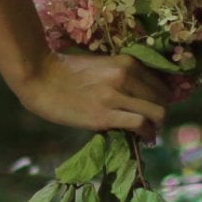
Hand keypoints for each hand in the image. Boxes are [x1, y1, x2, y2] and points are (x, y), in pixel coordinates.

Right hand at [11, 47, 172, 142]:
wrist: (39, 77)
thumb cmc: (65, 71)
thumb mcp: (100, 65)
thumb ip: (122, 75)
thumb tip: (140, 95)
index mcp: (126, 62)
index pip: (161, 82)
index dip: (162, 98)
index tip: (155, 108)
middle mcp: (125, 76)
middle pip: (162, 98)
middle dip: (160, 113)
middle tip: (151, 123)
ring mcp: (115, 96)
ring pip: (157, 112)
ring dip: (156, 125)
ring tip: (148, 132)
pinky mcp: (104, 116)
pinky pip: (140, 124)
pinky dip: (147, 133)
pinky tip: (143, 138)